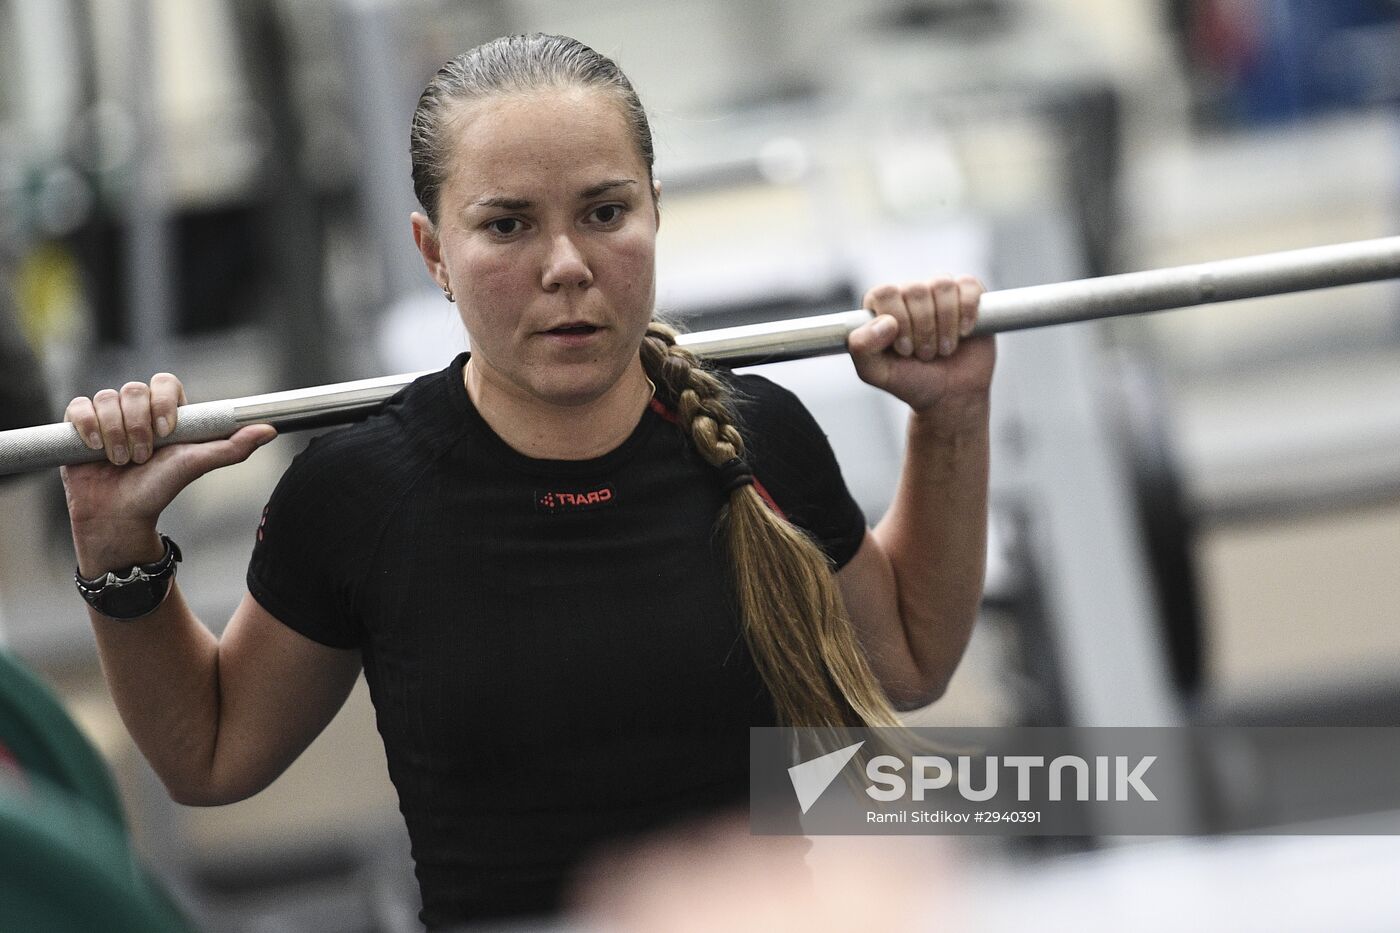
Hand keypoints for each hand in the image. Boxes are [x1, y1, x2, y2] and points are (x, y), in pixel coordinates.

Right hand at [62, 373, 275, 572]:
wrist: (120, 515)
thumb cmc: (160, 489)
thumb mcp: (197, 465)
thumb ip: (232, 447)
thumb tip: (270, 429)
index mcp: (166, 411)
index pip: (165, 382)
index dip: (164, 402)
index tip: (167, 432)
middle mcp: (137, 409)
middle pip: (133, 389)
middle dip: (138, 426)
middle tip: (143, 457)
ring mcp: (108, 415)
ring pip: (107, 398)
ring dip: (115, 433)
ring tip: (121, 461)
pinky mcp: (80, 424)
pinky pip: (79, 405)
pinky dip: (88, 425)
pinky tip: (94, 448)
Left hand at [847, 275, 995, 414]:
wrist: (949, 395)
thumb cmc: (910, 381)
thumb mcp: (875, 373)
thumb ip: (862, 348)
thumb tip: (885, 322)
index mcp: (881, 305)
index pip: (885, 293)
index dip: (899, 321)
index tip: (904, 350)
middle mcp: (908, 293)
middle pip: (916, 290)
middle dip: (923, 330)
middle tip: (925, 354)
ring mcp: (938, 292)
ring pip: (942, 286)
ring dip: (946, 324)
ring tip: (943, 349)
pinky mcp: (968, 295)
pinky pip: (968, 285)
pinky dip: (967, 311)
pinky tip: (964, 332)